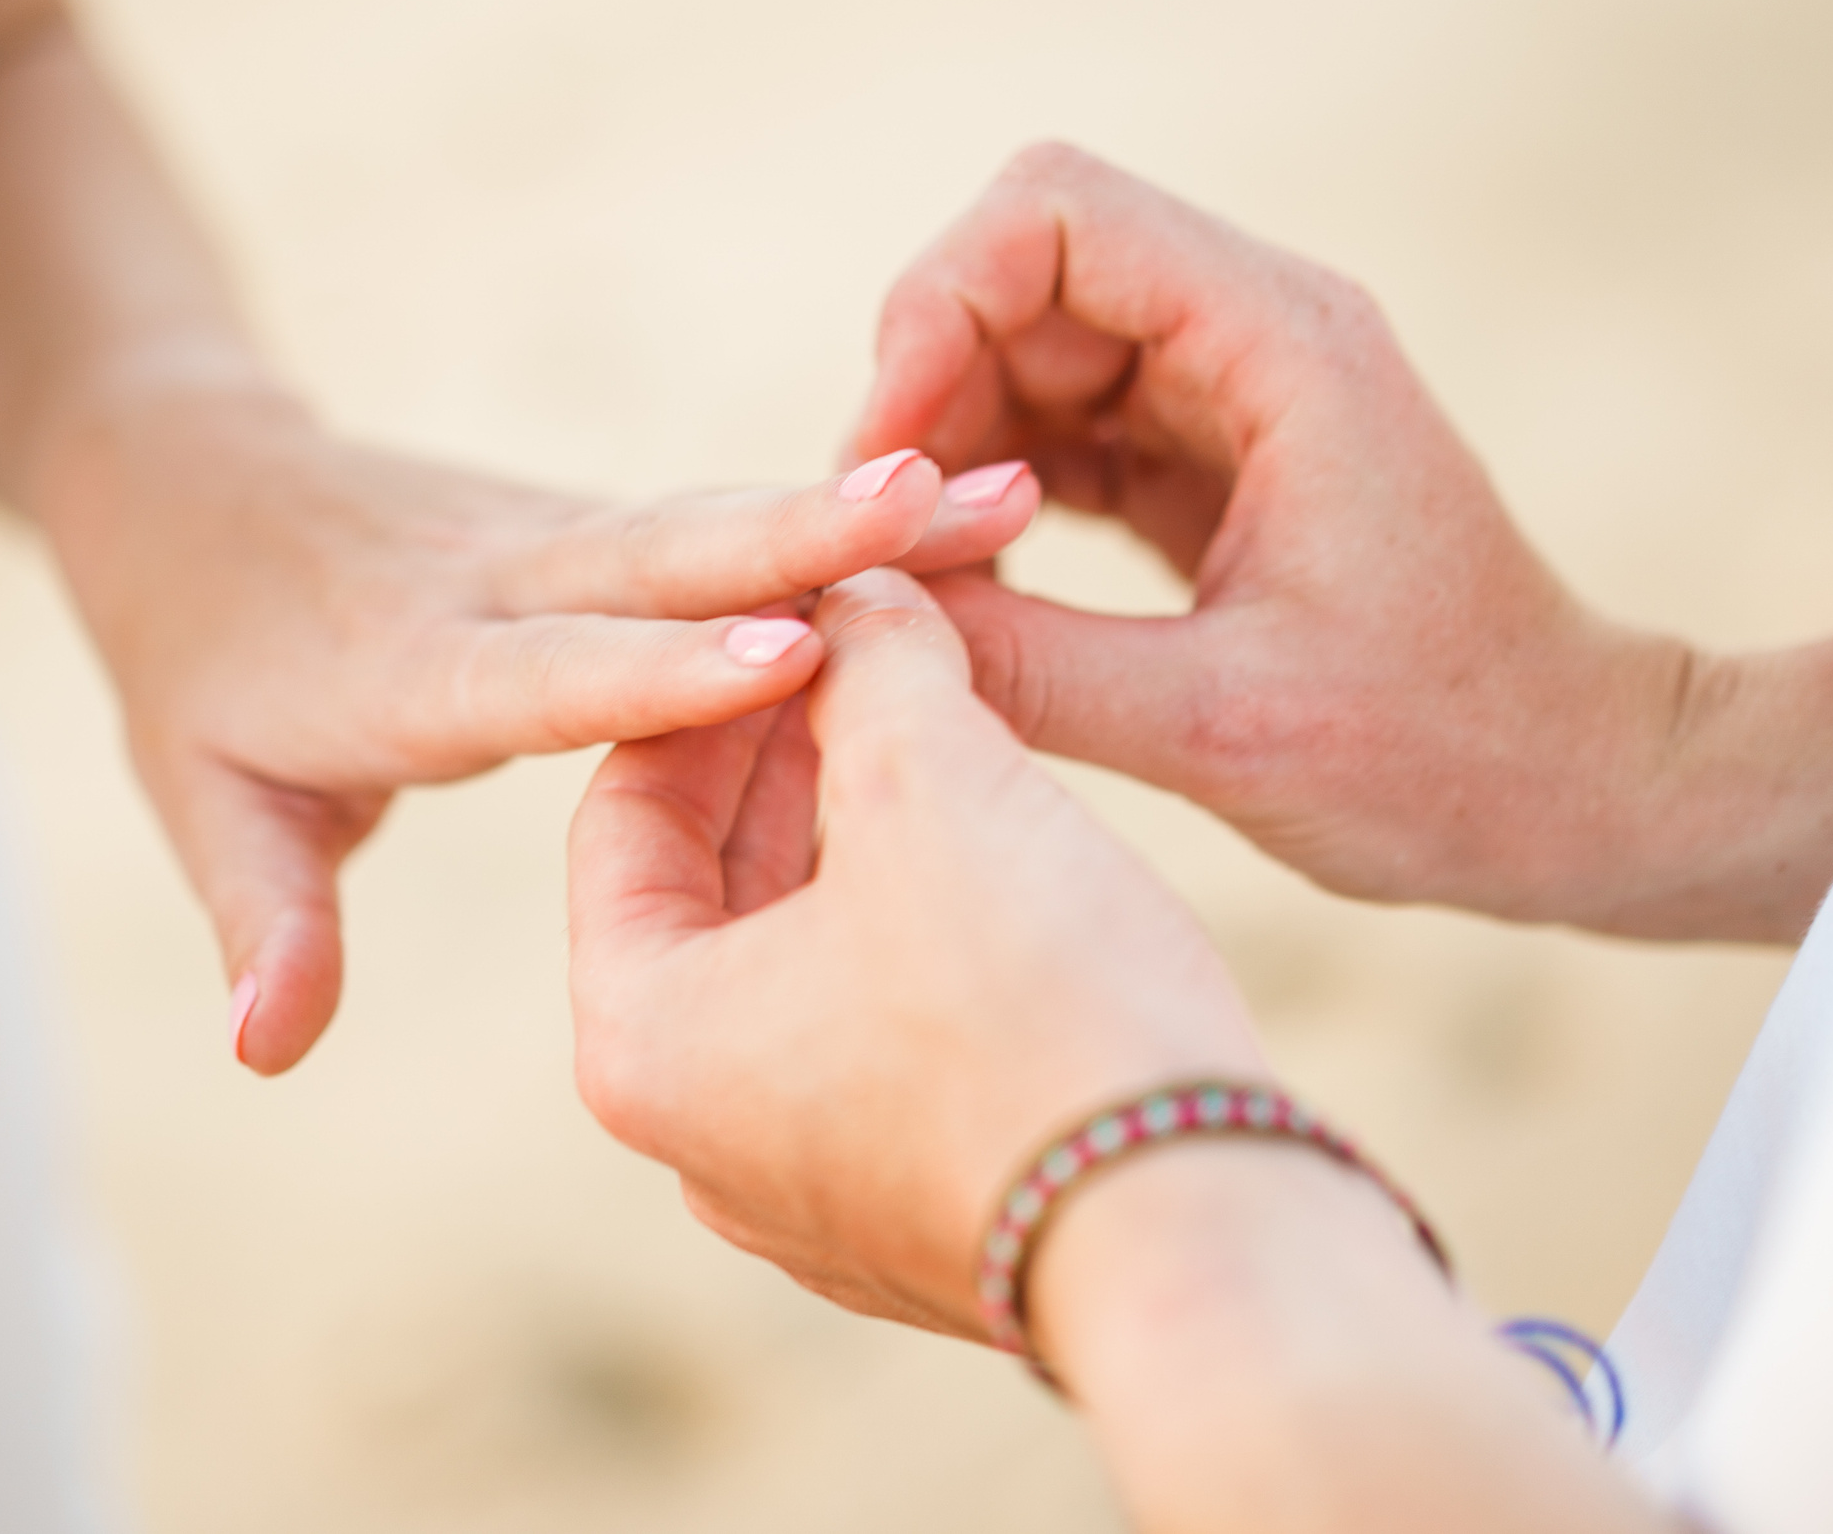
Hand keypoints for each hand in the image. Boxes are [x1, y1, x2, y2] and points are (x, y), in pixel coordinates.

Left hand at [40, 390, 1040, 1073]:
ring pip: (714, 520)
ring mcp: (552, 537)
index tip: (781, 652)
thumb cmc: (201, 669)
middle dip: (803, 536)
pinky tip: (962, 506)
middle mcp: (499, 583)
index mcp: (411, 666)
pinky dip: (835, 516)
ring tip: (1011, 493)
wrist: (192, 486)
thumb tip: (264, 1050)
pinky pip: (722, 523)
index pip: (545, 672)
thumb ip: (266, 918)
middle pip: (659, 559)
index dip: (657, 669)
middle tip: (938, 503)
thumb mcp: (205, 802)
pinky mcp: (593, 524)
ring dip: (854, 512)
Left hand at [567, 569, 1263, 1331]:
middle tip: (877, 644)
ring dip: (865, 836)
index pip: (626, 810)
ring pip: (809, 959)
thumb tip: (861, 591)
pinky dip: (922, 930)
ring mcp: (812, 1192)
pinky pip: (887, 1037)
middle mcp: (701, 1139)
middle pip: (714, 888)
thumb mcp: (937, 783)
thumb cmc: (1040, 1006)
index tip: (805, 603)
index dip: (717, 681)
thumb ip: (877, 660)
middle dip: (796, 754)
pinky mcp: (921, 1214)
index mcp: (644, 1042)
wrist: (1205, 1241)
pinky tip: (1008, 855)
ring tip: (948, 727)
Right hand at [850, 143, 1832, 943]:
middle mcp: (1256, 334)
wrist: (1575, 793)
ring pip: (1028, 342)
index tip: (893, 462)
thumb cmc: (1443, 759)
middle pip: (1022, 263)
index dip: (938, 307)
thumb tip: (856, 613)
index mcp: (1283, 347)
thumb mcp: (1219, 729)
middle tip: (885, 529)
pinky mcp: (1211, 460)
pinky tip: (972, 580)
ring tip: (924, 570)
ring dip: (952, 436)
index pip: (1053, 211)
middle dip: (927, 378)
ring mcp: (1233, 392)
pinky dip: (992, 480)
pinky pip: (1059, 422)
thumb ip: (1030, 665)